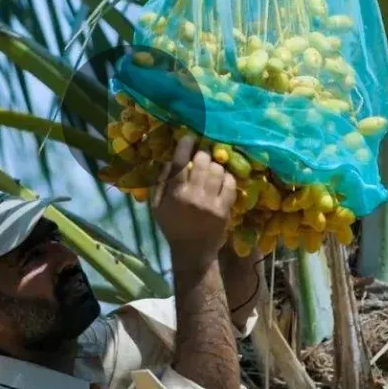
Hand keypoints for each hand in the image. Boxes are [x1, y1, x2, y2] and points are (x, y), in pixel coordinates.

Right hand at [152, 136, 236, 266]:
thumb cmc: (172, 227)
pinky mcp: (225, 209)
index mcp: (175, 194)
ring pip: (217, 170)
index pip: (180, 164)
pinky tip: (222, 179)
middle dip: (202, 154)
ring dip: (215, 165)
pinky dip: (227, 177)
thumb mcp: (157, 207)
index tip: (189, 137)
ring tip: (212, 168)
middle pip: (202, 162)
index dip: (185, 146)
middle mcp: (193, 196)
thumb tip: (170, 161)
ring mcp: (211, 203)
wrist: (193, 251)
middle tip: (201, 156)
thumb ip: (160, 183)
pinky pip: (230, 184)